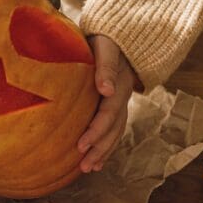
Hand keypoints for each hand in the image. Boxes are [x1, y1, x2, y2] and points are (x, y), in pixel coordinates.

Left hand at [77, 35, 138, 172]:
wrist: (117, 34)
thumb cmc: (105, 38)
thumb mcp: (105, 46)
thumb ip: (105, 66)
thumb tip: (105, 89)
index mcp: (119, 83)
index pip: (108, 112)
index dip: (96, 130)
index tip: (81, 145)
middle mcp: (122, 96)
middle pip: (114, 127)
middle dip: (100, 148)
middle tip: (84, 165)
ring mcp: (120, 101)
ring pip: (115, 131)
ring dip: (103, 151)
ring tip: (88, 169)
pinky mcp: (114, 104)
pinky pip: (112, 129)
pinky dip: (105, 146)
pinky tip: (95, 161)